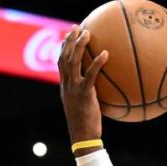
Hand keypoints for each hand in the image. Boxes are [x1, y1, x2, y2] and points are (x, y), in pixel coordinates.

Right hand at [58, 25, 108, 146]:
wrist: (82, 138)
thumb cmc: (87, 126)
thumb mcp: (84, 108)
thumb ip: (89, 95)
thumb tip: (101, 90)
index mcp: (65, 87)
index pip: (60, 63)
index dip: (63, 48)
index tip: (68, 35)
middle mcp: (67, 85)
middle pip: (64, 57)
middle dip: (69, 40)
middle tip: (76, 27)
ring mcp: (74, 89)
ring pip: (73, 62)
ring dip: (79, 45)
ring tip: (87, 33)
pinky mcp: (84, 94)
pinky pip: (90, 75)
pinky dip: (97, 63)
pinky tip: (106, 54)